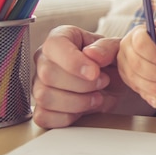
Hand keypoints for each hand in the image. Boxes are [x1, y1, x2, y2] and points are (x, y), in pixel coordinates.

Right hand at [32, 25, 149, 127]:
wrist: (114, 81)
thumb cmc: (110, 60)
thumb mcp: (116, 48)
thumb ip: (106, 48)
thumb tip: (91, 54)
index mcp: (60, 37)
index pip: (54, 46)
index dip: (73, 62)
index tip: (95, 73)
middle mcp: (44, 59)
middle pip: (48, 74)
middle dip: (81, 84)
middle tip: (103, 82)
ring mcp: (39, 84)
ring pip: (45, 97)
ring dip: (77, 102)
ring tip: (97, 97)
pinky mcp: (40, 107)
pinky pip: (43, 117)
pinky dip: (67, 117)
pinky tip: (83, 110)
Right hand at [117, 26, 155, 108]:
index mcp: (137, 33)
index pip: (141, 44)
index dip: (155, 56)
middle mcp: (125, 47)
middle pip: (136, 63)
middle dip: (155, 74)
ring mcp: (122, 62)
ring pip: (134, 78)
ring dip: (151, 87)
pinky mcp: (124, 76)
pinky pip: (135, 88)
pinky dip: (147, 95)